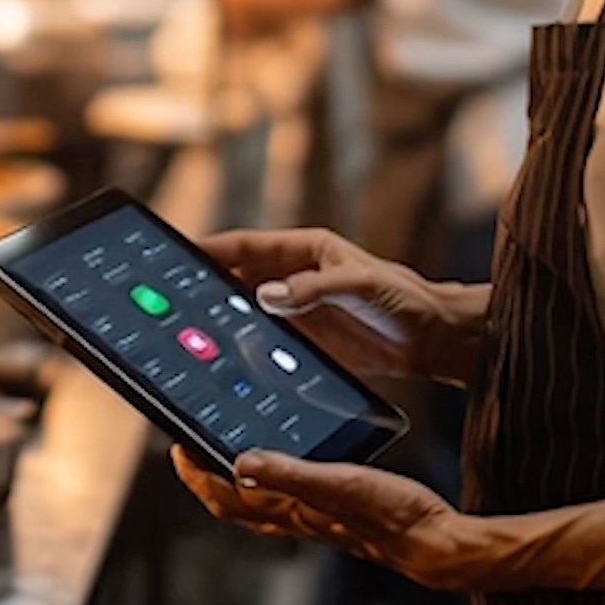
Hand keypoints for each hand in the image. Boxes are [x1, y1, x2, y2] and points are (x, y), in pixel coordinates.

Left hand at [171, 443, 465, 586]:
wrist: (433, 543)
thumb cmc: (393, 517)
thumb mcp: (339, 485)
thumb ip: (291, 475)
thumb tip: (240, 464)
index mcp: (291, 511)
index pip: (226, 498)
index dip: (195, 476)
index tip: (177, 448)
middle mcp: (297, 517)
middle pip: (235, 502)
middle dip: (207, 476)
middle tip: (191, 446)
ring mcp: (315, 516)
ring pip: (259, 500)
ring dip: (235, 476)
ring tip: (226, 447)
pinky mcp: (335, 510)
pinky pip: (288, 495)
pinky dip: (273, 476)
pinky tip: (287, 461)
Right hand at [196, 224, 487, 383]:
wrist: (433, 338)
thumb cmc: (404, 298)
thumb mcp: (360, 285)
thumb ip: (314, 288)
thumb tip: (265, 294)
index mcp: (306, 250)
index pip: (248, 245)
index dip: (212, 249)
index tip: (179, 254)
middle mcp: (296, 277)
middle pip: (239, 277)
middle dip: (206, 285)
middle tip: (171, 298)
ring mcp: (298, 310)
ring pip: (247, 310)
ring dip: (222, 319)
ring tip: (188, 332)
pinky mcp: (305, 342)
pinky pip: (264, 341)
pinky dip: (243, 347)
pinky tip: (223, 360)